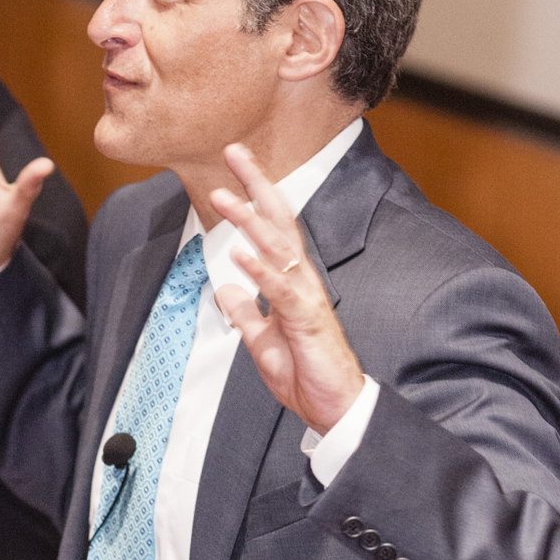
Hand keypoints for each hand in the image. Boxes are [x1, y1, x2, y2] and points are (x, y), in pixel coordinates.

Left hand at [210, 142, 364, 433]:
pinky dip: (260, 273)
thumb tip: (225, 289)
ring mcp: (306, 298)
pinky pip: (281, 293)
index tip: (233, 168)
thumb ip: (246, 313)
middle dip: (256, 185)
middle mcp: (302, 281)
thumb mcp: (262, 341)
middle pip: (279, 222)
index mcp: (291, 282)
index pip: (272, 228)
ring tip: (225, 198)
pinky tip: (239, 256)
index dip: (254, 196)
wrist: (333, 407)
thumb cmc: (305, 372)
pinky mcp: (308, 321)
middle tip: (234, 152)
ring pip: (278, 250)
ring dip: (250, 222)